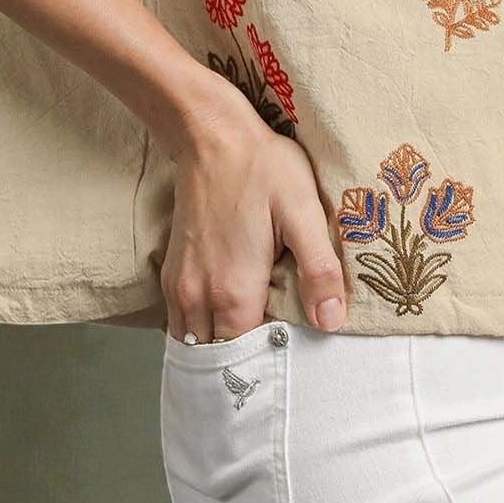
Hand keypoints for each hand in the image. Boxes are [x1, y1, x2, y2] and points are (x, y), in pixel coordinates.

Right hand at [159, 82, 348, 342]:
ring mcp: (179, 285)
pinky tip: (226, 322)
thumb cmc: (262, 169)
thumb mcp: (303, 212)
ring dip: (219, 351)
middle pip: (217, 357)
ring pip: (194, 344)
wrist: (210, 135)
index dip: (269, 367)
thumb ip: (319, 270)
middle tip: (274, 362)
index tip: (291, 365)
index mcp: (234, 290)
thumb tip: (332, 323)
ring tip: (251, 349)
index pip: (246, 358)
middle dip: (243, 367)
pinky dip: (200, 333)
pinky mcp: (172, 271)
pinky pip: (180, 323)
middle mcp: (198, 296)